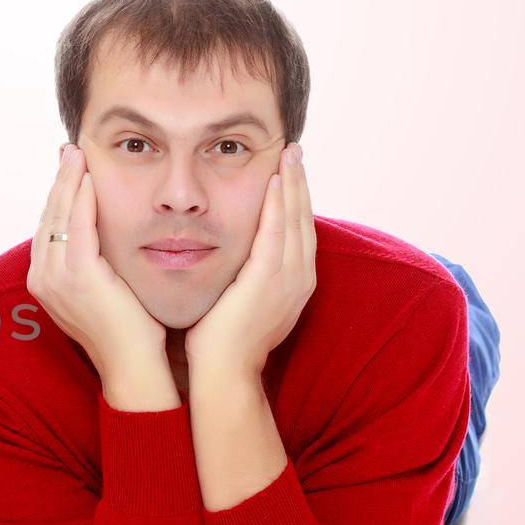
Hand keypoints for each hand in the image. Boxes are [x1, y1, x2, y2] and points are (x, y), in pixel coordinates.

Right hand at [27, 143, 166, 379]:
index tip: (70, 167)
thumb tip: (100, 235)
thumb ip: (93, 262)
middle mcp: (41, 277)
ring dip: (69, 180)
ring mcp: (55, 277)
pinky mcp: (78, 275)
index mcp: (44, 281)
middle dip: (60, 180)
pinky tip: (90, 176)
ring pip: (58, 214)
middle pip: (48, 215)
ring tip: (79, 153)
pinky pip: (76, 224)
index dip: (59, 194)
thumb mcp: (102, 290)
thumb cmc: (127, 331)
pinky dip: (81, 197)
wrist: (133, 366)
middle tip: (71, 149)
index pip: (48, 226)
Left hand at [185, 143, 315, 377]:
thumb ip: (244, 276)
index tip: (290, 170)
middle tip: (294, 150)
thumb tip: (233, 256)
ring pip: (294, 220)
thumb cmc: (221, 342)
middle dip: (300, 183)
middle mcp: (299, 278)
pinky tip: (276, 181)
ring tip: (289, 154)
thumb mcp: (240, 301)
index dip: (296, 198)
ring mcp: (288, 280)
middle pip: (303, 219)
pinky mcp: (268, 280)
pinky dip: (278, 206)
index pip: (298, 230)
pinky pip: (276, 233)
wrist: (223, 374)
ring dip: (293, 184)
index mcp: (294, 283)